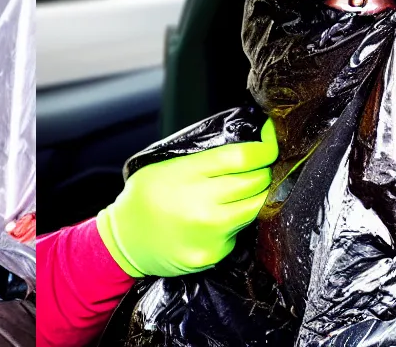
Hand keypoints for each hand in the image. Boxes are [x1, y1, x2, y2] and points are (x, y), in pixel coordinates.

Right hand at [97, 120, 278, 277]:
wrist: (125, 240)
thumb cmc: (145, 195)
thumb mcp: (170, 163)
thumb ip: (208, 157)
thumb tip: (249, 145)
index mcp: (190, 174)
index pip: (244, 157)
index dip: (266, 147)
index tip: (270, 141)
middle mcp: (203, 205)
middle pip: (257, 182)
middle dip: (263, 171)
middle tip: (259, 165)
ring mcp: (210, 233)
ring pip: (255, 208)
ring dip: (254, 196)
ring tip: (240, 190)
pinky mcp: (213, 255)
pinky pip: (239, 233)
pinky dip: (236, 222)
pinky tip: (219, 217)